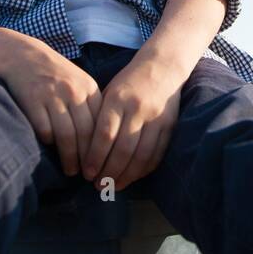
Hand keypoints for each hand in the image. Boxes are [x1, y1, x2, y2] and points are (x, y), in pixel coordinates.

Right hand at [0, 41, 102, 176]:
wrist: (23, 56)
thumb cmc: (55, 75)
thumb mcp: (78, 83)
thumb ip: (90, 107)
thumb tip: (102, 142)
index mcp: (89, 88)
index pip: (101, 124)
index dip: (103, 149)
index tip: (104, 166)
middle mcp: (73, 92)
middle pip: (86, 133)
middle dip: (89, 159)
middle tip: (90, 176)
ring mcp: (52, 96)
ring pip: (67, 136)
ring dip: (70, 158)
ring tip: (71, 171)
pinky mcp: (33, 102)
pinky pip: (45, 130)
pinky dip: (49, 143)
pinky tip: (52, 151)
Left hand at [81, 54, 182, 192]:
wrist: (162, 67)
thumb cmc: (128, 83)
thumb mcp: (108, 93)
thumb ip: (98, 118)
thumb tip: (83, 150)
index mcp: (117, 99)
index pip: (104, 134)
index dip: (95, 157)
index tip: (87, 173)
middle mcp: (137, 109)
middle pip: (122, 149)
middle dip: (109, 172)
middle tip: (98, 186)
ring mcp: (156, 118)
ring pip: (141, 155)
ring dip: (127, 176)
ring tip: (114, 186)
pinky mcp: (169, 126)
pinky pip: (156, 154)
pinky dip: (144, 170)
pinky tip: (133, 177)